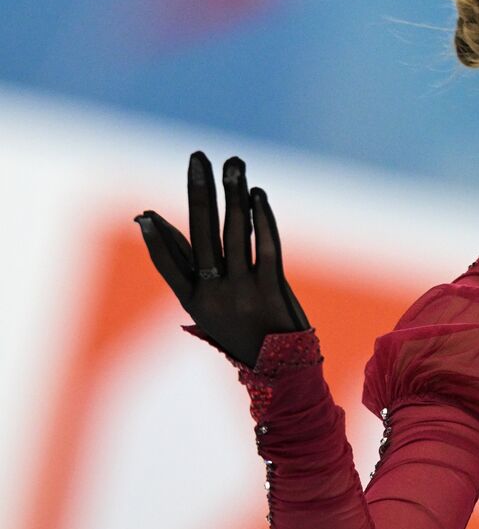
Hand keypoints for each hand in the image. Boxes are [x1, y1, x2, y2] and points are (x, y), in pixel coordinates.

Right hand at [134, 152, 309, 367]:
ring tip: (233, 162)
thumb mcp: (209, 308)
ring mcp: (243, 292)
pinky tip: (256, 194)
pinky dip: (261, 218)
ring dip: (233, 193)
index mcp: (193, 302)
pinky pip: (265, 246)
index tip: (146, 213)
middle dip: (199, 192)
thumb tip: (151, 223)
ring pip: (234, 233)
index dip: (157, 238)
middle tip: (198, 157)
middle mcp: (213, 295)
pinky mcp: (271, 289)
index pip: (168, 263)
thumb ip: (188, 268)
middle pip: (201, 234)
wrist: (282, 372)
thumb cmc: (242, 332)